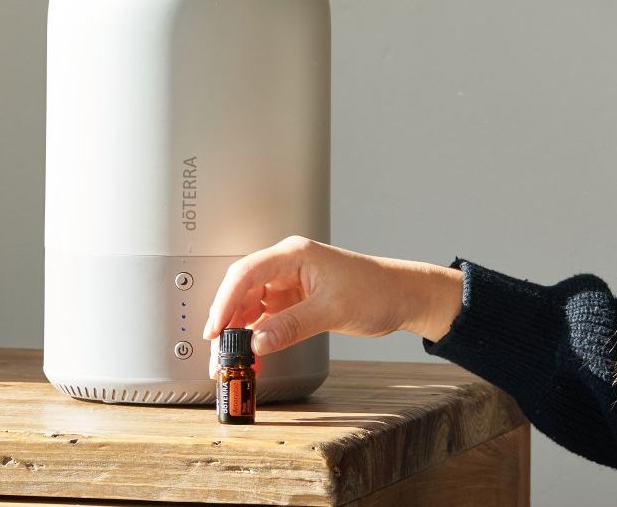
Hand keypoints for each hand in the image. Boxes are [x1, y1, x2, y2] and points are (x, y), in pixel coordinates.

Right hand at [202, 235, 462, 379]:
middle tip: (219, 353)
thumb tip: (258, 341)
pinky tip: (252, 357)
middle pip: (242, 291)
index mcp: (293, 255)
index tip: (215, 328)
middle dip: (227, 322)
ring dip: (239, 332)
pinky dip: (257, 337)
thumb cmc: (376, 290)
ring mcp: (289, 284)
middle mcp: (287, 266)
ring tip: (231, 360)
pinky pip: (267, 319)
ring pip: (251, 307)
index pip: (246, 273)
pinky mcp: (295, 302)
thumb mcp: (332, 310)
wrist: (402, 296)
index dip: (224, 300)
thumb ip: (292, 325)